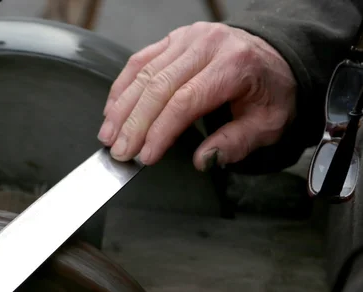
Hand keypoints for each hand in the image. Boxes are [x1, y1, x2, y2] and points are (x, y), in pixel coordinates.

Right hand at [98, 22, 296, 169]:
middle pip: (158, 87)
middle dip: (134, 124)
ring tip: (108, 136)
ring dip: (121, 108)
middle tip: (119, 152)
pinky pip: (139, 61)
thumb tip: (202, 160)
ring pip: (143, 74)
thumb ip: (236, 143)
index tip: (145, 156)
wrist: (274, 56)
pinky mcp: (173, 40)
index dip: (160, 131)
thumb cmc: (270, 91)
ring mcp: (187, 39)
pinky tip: (112, 110)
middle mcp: (207, 45)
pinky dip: (122, 88)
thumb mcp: (268, 124)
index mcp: (234, 65)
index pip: (185, 101)